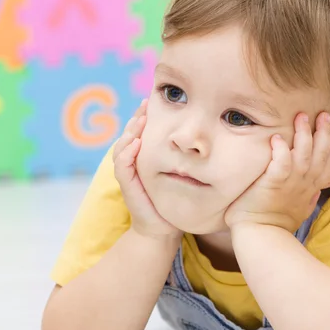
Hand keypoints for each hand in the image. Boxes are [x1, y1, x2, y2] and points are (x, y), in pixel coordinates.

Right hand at [113, 99, 182, 239]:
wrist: (163, 230)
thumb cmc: (174, 201)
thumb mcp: (182, 174)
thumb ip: (188, 157)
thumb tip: (207, 139)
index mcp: (144, 158)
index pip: (140, 131)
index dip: (145, 115)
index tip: (154, 99)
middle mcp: (133, 163)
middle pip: (129, 134)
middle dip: (137, 117)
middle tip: (146, 101)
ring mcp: (128, 175)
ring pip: (122, 146)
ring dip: (131, 131)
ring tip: (141, 117)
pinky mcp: (127, 187)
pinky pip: (122, 167)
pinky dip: (127, 153)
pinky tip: (136, 143)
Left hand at [224, 112, 329, 232]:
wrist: (260, 237)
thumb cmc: (276, 225)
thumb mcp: (299, 210)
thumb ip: (307, 198)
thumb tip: (314, 191)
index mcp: (310, 189)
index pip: (328, 164)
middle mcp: (304, 184)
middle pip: (320, 154)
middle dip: (323, 133)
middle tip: (323, 115)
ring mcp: (290, 183)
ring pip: (303, 154)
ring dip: (303, 134)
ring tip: (301, 117)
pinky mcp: (273, 183)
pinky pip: (281, 163)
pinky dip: (281, 150)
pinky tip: (278, 137)